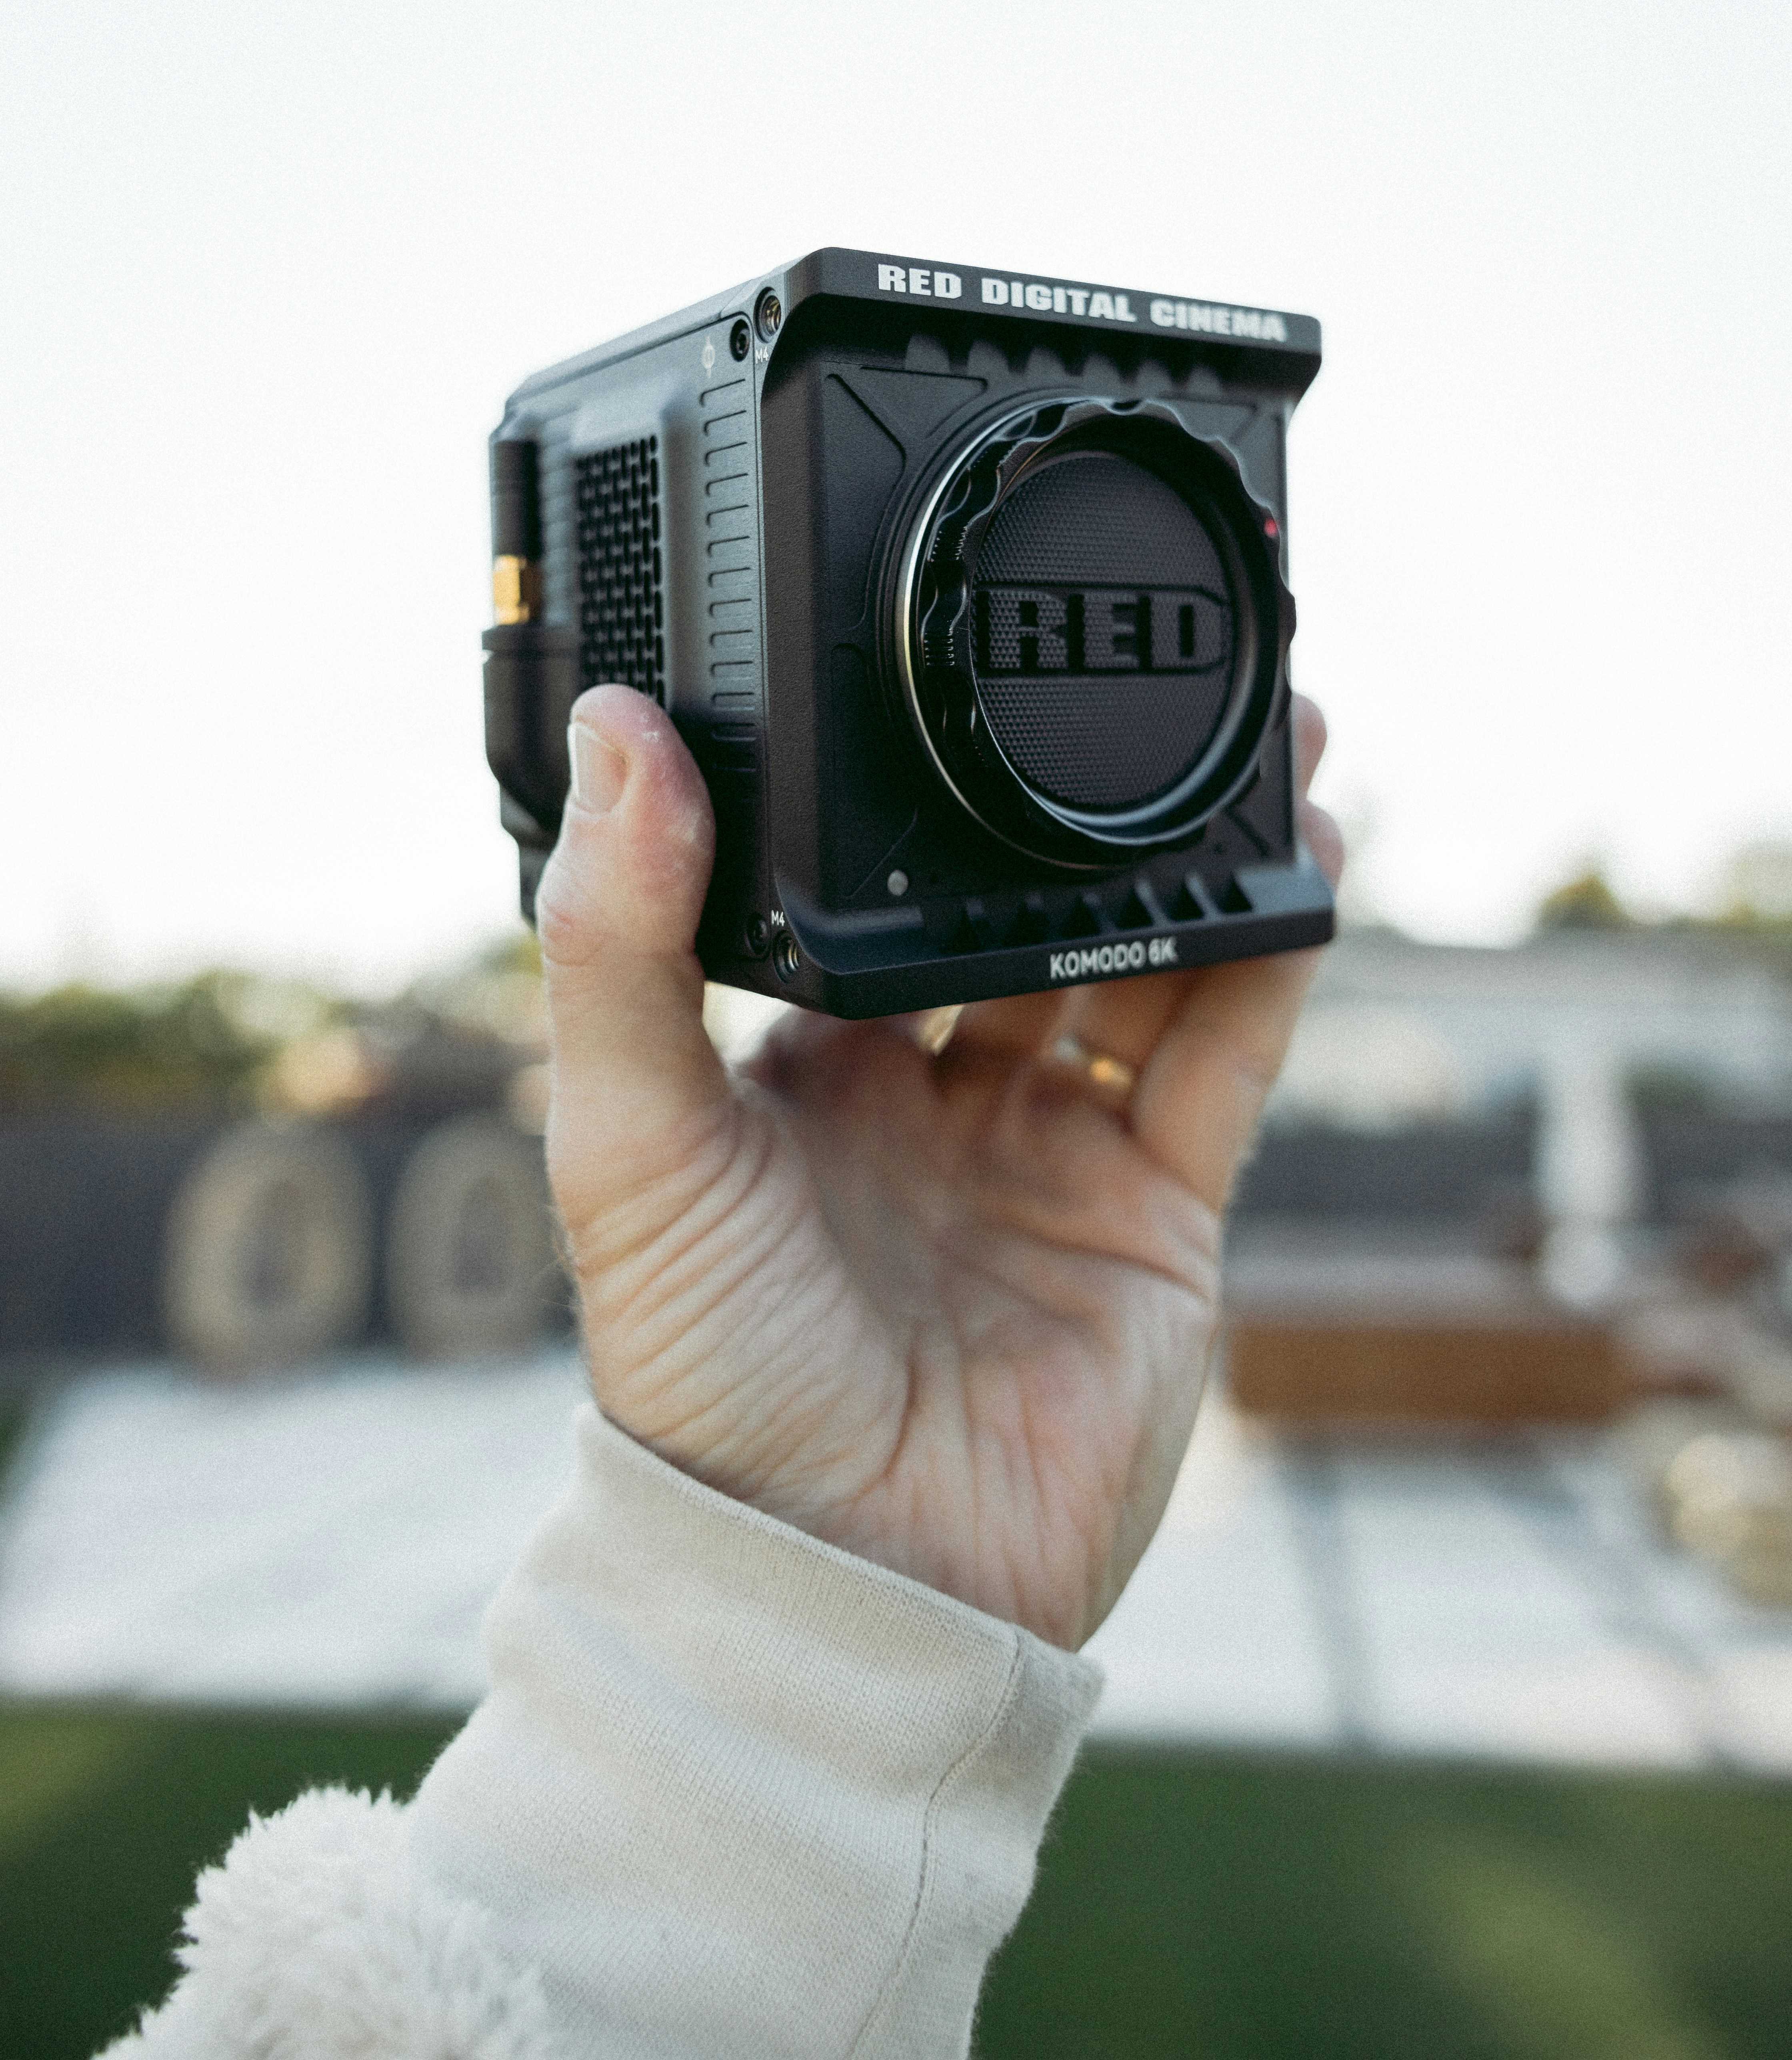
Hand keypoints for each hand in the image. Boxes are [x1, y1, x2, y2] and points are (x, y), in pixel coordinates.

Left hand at [537, 688, 1341, 1648]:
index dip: (922, 787)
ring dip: (1200, 847)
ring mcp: (1051, 1156)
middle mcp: (933, 1101)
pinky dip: (1272, 953)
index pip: (877, 893)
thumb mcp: (627, 1143)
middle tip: (1133, 660)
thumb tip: (617, 729)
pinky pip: (1225, 1055)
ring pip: (1145, 961)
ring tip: (1265, 721)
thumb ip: (617, 940)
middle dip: (1083, 800)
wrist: (847, 1583)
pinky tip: (1302, 848)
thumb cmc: (706, 1385)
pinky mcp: (1156, 1217)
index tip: (953, 665)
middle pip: (1027, 911)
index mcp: (804, 1069)